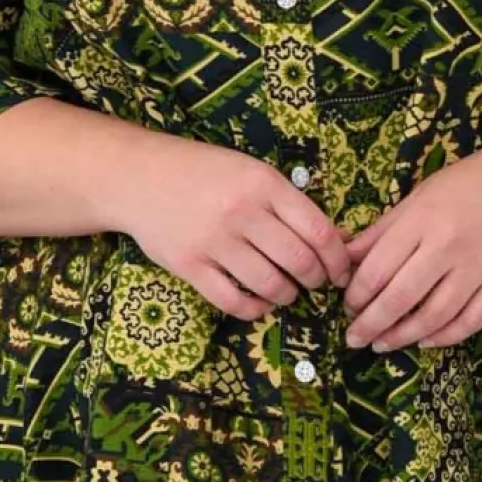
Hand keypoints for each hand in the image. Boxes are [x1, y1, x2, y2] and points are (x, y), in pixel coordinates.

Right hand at [124, 131, 351, 319]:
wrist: (140, 177)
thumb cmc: (204, 173)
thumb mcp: (252, 172)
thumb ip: (289, 203)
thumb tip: (336, 241)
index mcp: (264, 184)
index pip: (319, 231)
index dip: (338, 259)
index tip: (341, 272)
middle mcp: (241, 212)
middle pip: (299, 261)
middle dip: (316, 280)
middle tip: (315, 283)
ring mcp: (214, 241)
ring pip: (270, 285)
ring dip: (287, 295)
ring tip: (287, 292)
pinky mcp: (189, 266)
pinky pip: (233, 302)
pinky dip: (255, 309)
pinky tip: (260, 303)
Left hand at [339, 141, 481, 351]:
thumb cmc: (471, 182)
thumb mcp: (420, 195)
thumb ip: (383, 230)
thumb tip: (345, 258)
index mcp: (422, 220)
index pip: (377, 269)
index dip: (356, 296)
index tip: (347, 306)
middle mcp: (448, 247)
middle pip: (399, 299)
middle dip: (370, 325)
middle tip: (354, 338)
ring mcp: (479, 268)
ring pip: (433, 317)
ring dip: (402, 337)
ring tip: (383, 344)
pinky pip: (470, 321)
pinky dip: (444, 336)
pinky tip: (425, 340)